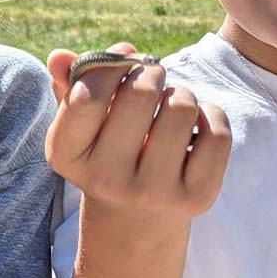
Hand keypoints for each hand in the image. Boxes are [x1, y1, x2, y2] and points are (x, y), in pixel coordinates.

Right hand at [45, 42, 229, 221]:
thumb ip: (70, 86)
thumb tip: (60, 56)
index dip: (111, 64)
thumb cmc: (106, 154)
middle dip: (151, 72)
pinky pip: (216, 132)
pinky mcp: (196, 197)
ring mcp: (153, 192)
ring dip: (180, 93)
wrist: (134, 221)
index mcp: (67, 156)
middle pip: (141, 92)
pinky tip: (195, 126)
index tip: (122, 61)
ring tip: (171, 106)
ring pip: (181, 107)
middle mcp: (106, 180)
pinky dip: (211, 115)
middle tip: (151, 79)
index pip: (87, 95)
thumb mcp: (80, 126)